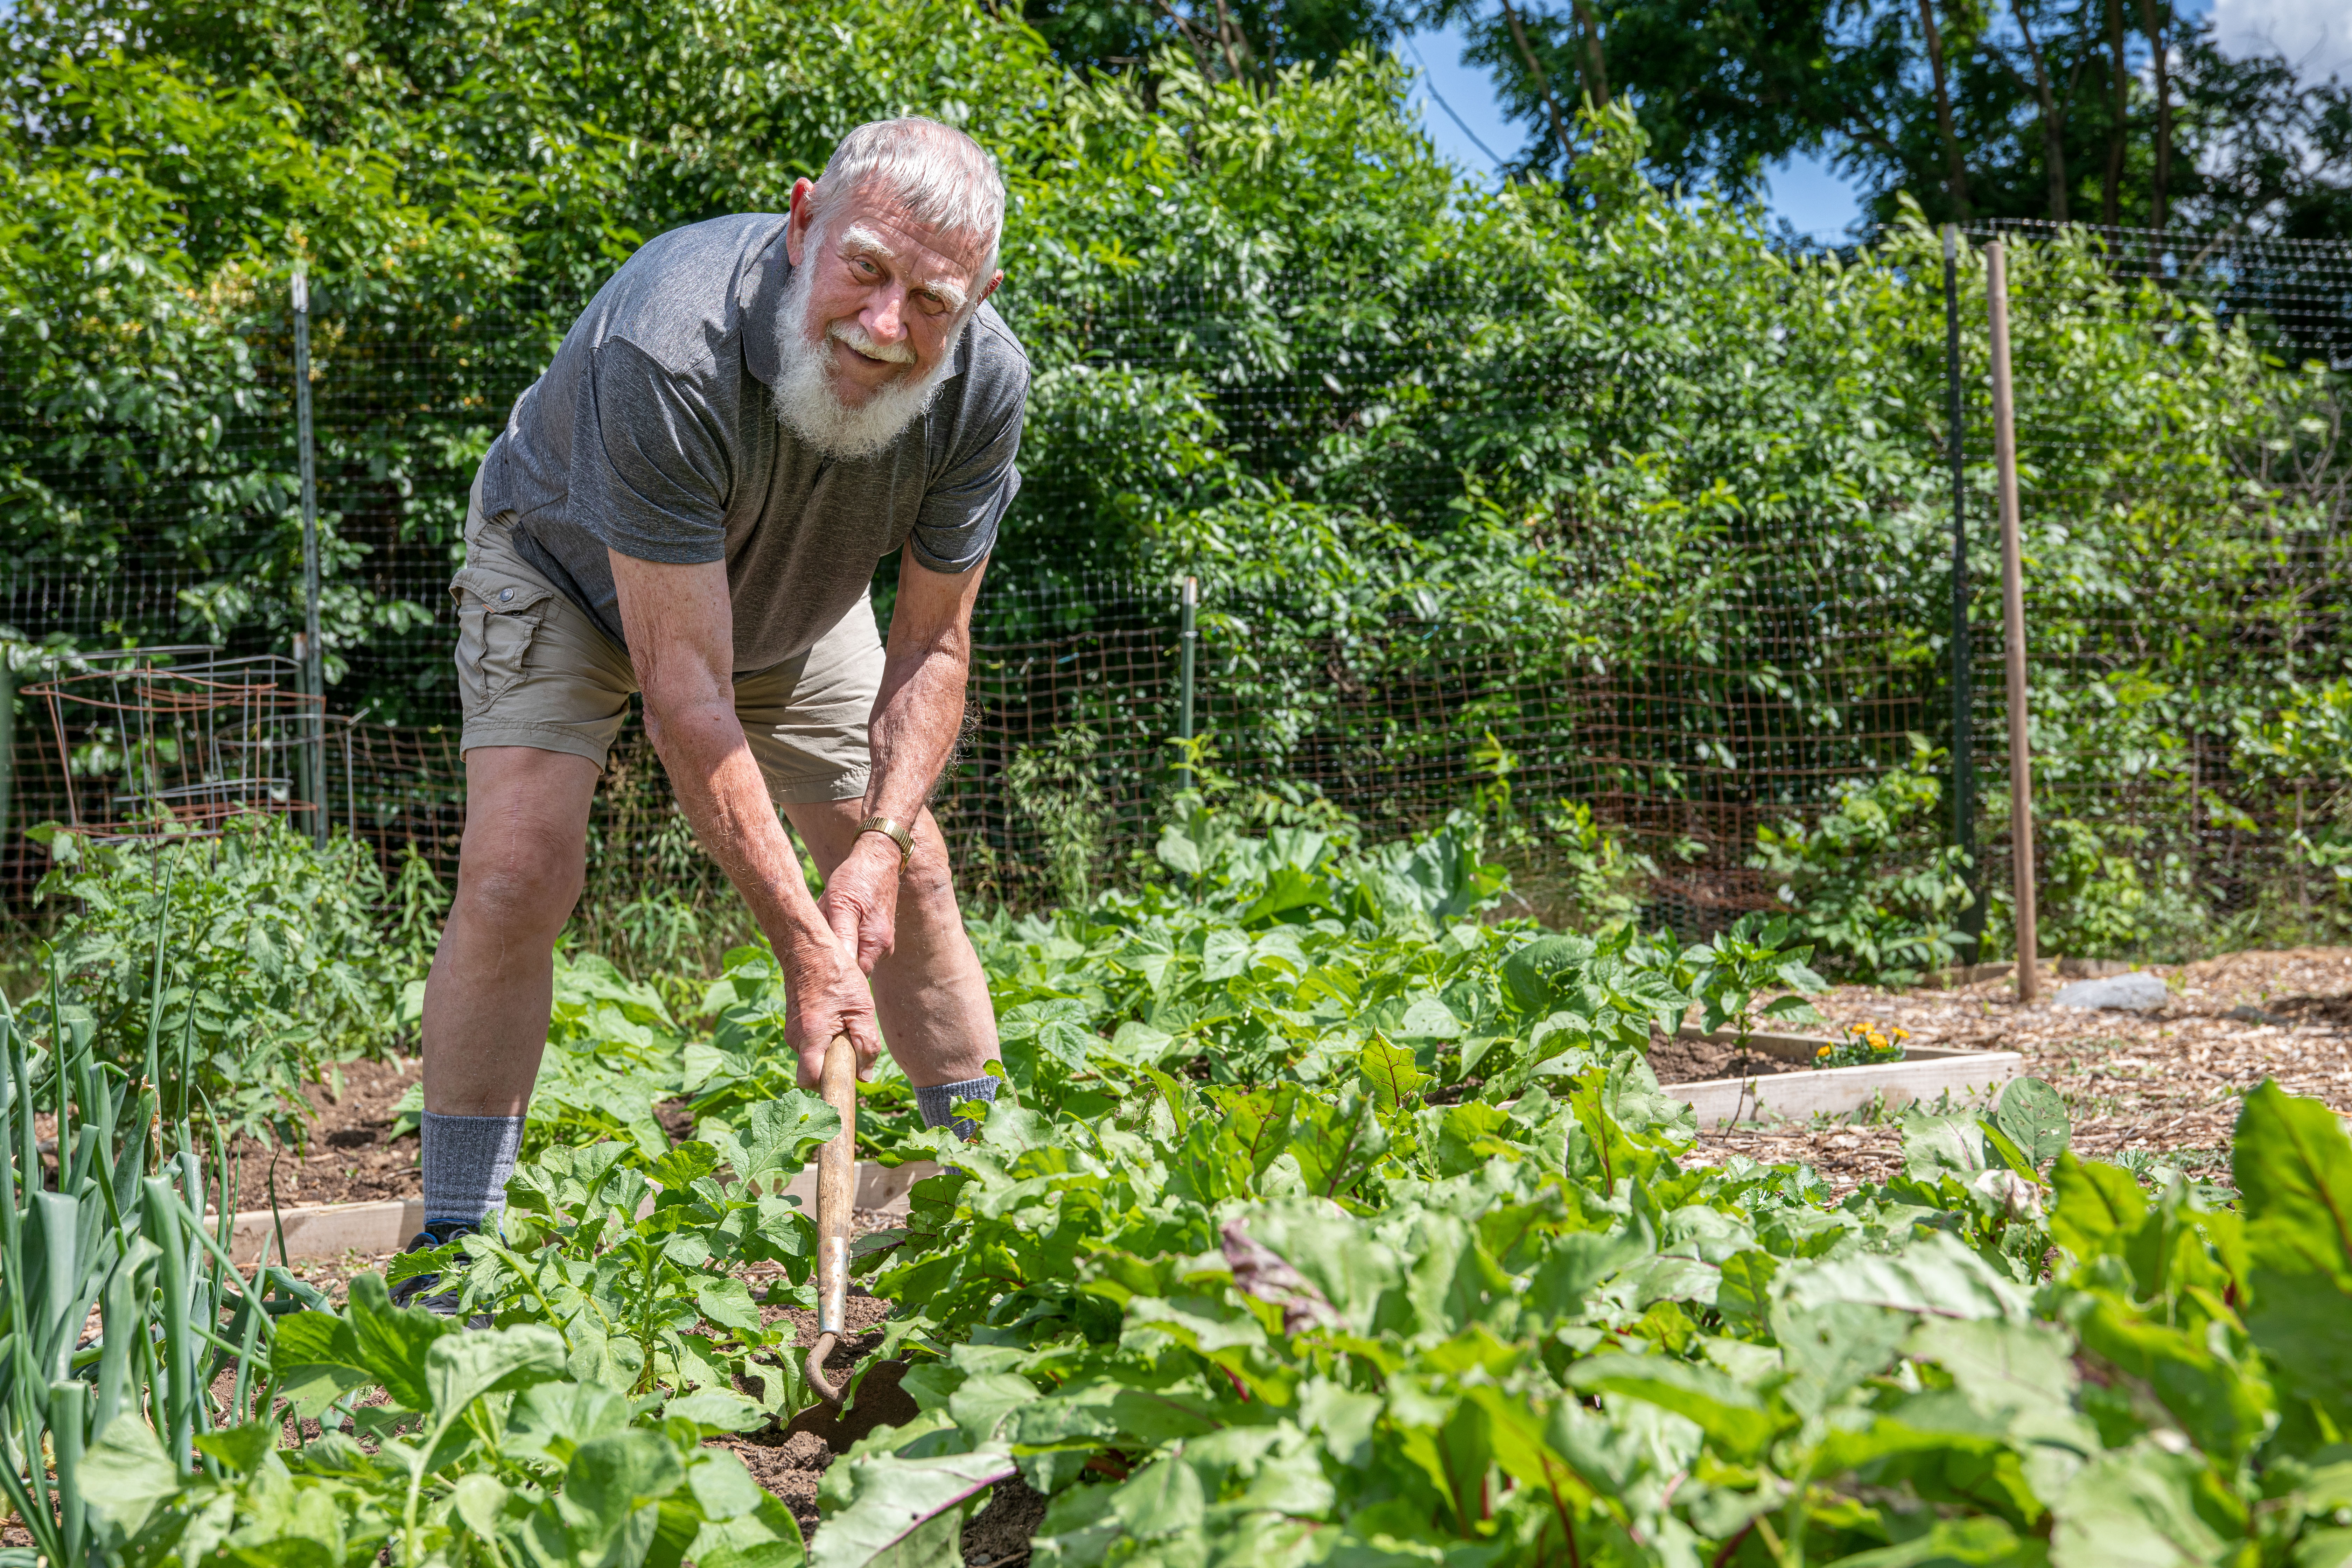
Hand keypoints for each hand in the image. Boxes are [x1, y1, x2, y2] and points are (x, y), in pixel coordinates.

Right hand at [780, 933, 881, 1087]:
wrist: (808, 947)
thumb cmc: (837, 974)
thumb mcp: (862, 1009)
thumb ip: (866, 1044)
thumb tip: (865, 1076)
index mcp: (810, 1038)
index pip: (809, 1080)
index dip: (826, 1086)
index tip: (843, 1082)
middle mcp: (795, 1037)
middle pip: (814, 1068)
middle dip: (833, 1063)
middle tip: (852, 1041)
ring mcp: (791, 1029)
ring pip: (813, 1053)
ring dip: (831, 1046)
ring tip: (845, 1019)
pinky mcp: (794, 1021)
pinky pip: (810, 1039)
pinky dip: (824, 1034)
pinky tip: (836, 1013)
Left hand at [818, 831, 902, 976]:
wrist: (877, 858)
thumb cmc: (856, 879)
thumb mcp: (840, 905)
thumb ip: (841, 936)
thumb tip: (837, 964)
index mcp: (876, 943)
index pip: (853, 974)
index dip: (834, 970)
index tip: (816, 958)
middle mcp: (884, 947)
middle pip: (853, 966)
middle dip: (833, 953)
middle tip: (818, 935)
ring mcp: (883, 941)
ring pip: (853, 953)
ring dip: (837, 942)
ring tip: (829, 919)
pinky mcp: (878, 933)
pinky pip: (857, 943)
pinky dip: (843, 935)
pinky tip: (837, 918)